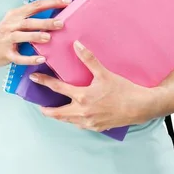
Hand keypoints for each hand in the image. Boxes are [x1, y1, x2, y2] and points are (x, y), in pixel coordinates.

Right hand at [0, 0, 70, 67]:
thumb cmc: (5, 34)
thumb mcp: (15, 21)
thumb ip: (32, 18)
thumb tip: (56, 16)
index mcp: (16, 14)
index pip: (36, 5)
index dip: (52, 2)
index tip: (67, 2)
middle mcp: (10, 25)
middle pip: (29, 21)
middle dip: (45, 22)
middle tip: (61, 23)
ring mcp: (7, 39)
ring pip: (22, 36)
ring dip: (35, 36)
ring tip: (49, 38)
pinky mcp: (6, 54)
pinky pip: (18, 57)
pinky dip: (30, 59)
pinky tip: (41, 59)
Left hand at [29, 41, 155, 131]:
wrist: (140, 107)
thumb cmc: (123, 89)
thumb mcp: (104, 73)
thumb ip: (89, 59)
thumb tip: (77, 45)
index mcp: (82, 97)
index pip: (57, 88)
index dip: (44, 82)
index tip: (33, 78)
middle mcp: (83, 112)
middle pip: (57, 113)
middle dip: (46, 110)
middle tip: (40, 106)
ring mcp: (89, 122)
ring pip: (68, 121)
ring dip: (60, 116)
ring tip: (55, 111)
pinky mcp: (97, 128)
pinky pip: (80, 125)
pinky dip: (74, 120)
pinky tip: (75, 116)